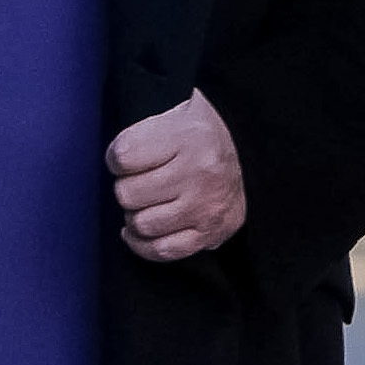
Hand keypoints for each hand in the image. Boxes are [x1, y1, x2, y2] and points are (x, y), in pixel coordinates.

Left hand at [107, 89, 245, 260]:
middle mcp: (200, 172)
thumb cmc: (200, 133)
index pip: (121, 157)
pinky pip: (163, 250)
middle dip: (127, 187)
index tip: (126, 157)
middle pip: (128, 194)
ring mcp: (206, 206)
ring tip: (148, 202)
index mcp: (188, 135)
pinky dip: (144, 244)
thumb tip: (110, 163)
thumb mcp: (175, 114)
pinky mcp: (211, 232)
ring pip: (141, 224)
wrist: (254, 151)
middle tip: (141, 179)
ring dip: (136, 215)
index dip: (116, 158)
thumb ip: (142, 134)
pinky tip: (141, 231)